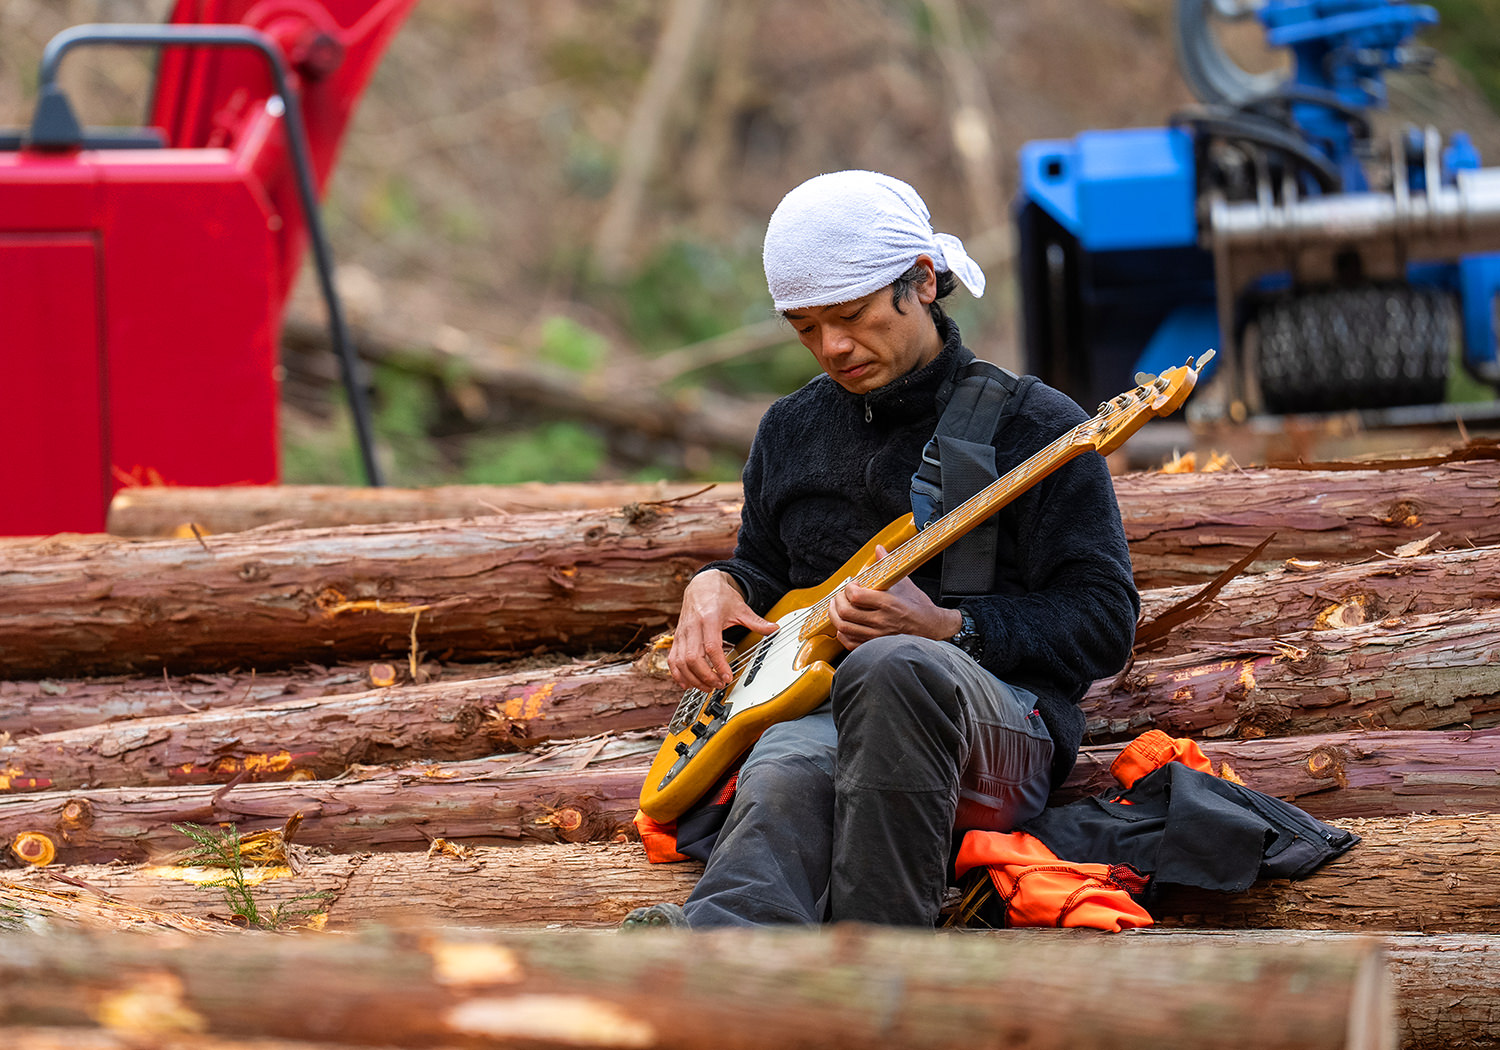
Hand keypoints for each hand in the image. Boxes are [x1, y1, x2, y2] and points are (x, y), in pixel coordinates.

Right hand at [668, 570, 778, 691]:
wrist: (701, 585)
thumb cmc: (719, 597)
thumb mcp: (740, 607)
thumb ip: (756, 621)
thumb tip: (775, 629)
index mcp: (709, 618)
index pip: (711, 646)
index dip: (718, 665)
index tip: (727, 677)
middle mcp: (692, 627)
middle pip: (693, 658)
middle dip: (706, 676)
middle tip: (719, 684)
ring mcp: (682, 633)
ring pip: (680, 661)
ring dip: (692, 678)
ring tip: (707, 687)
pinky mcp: (677, 638)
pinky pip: (672, 660)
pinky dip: (677, 674)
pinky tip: (687, 683)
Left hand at [828, 546, 961, 649]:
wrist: (932, 628)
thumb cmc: (919, 607)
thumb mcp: (904, 583)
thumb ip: (888, 565)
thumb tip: (879, 549)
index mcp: (888, 603)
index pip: (856, 596)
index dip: (848, 588)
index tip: (852, 585)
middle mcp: (882, 621)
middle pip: (846, 612)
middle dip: (838, 601)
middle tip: (840, 595)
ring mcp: (877, 635)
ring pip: (844, 628)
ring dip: (835, 616)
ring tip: (837, 608)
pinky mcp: (875, 645)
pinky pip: (850, 643)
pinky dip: (842, 633)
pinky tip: (845, 624)